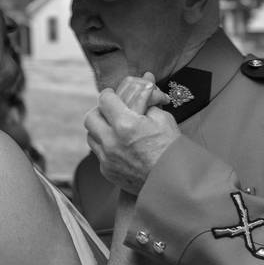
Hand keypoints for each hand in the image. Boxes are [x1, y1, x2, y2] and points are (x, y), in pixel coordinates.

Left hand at [84, 73, 179, 194]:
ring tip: (114, 130)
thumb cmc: (171, 149)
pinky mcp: (107, 171)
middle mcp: (111, 141)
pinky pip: (98, 154)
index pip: (104, 99)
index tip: (113, 95)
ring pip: (91, 136)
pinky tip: (120, 148)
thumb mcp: (162, 119)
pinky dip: (106, 148)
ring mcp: (107, 158)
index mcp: (125, 124)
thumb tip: (146, 82)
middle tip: (111, 112)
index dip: (109, 94)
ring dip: (100, 130)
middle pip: (90, 118)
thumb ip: (147, 101)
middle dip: (100, 112)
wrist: (173, 181)